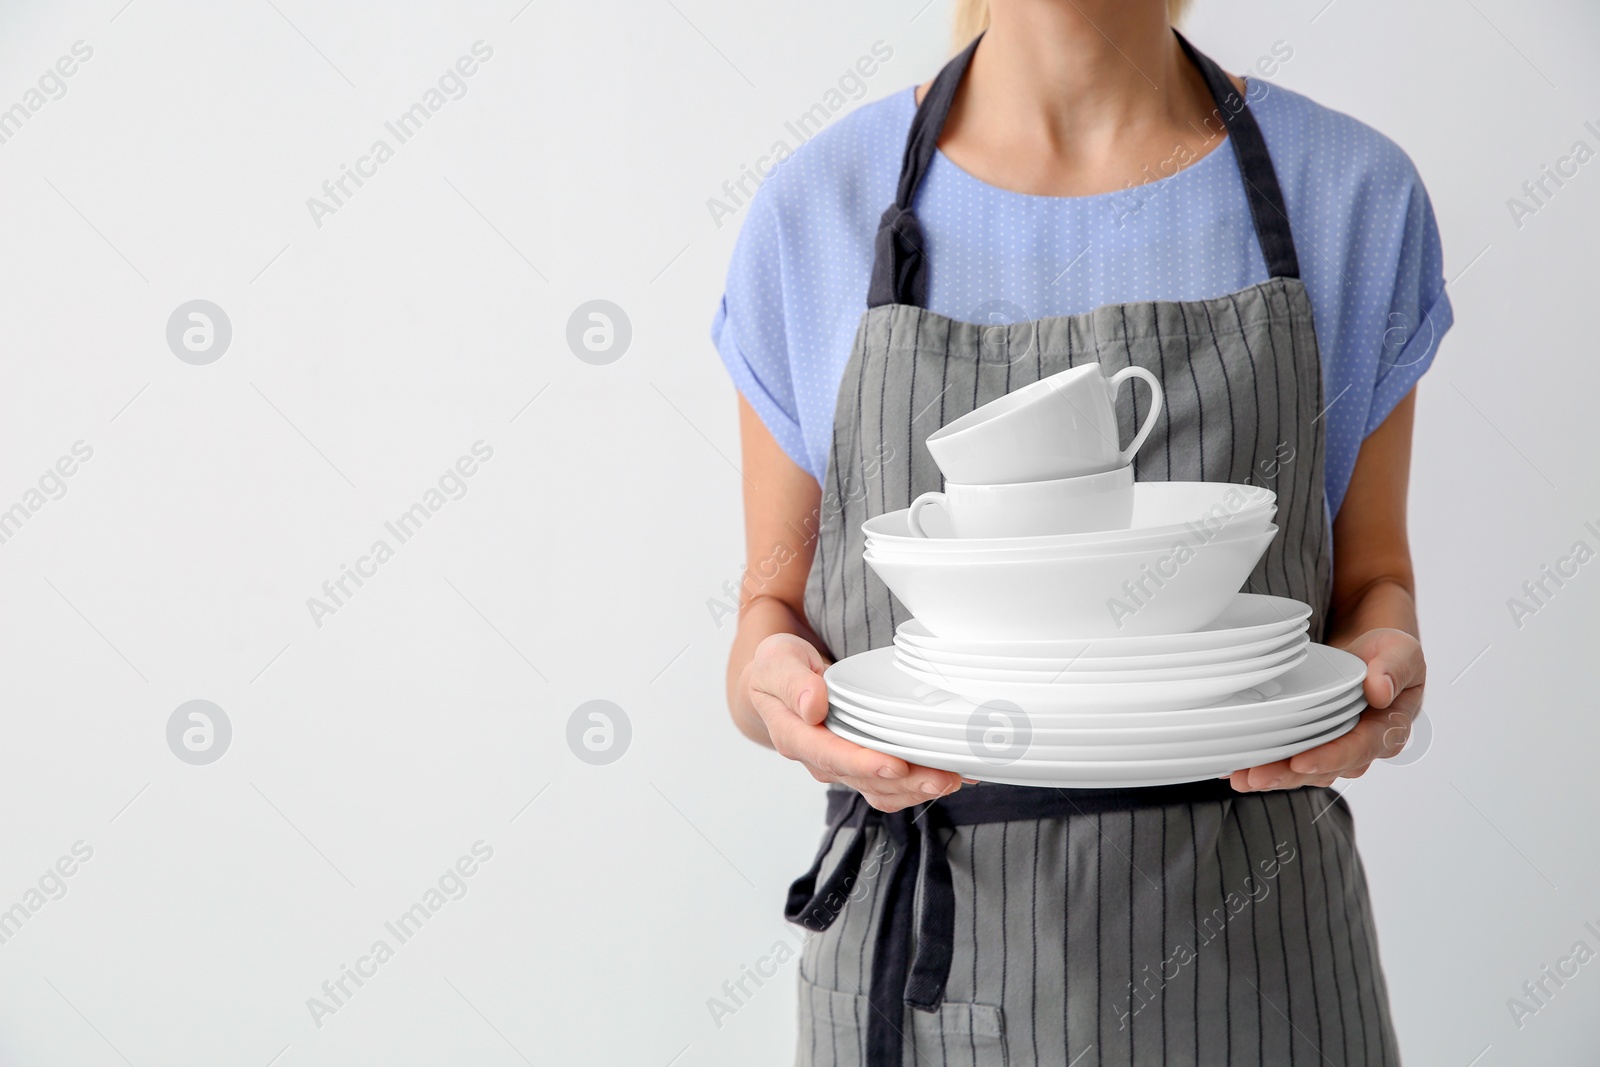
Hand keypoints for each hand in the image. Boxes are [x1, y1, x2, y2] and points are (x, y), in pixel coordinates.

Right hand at [747, 633, 965, 811]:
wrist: (781, 679)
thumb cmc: (779, 668)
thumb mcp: (775, 661)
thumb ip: (791, 682)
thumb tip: (812, 705)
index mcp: (795, 736)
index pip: (830, 756)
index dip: (864, 764)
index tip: (895, 765)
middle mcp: (819, 758)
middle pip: (865, 780)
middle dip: (906, 783)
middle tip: (942, 777)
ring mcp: (842, 763)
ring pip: (881, 789)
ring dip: (918, 788)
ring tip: (953, 778)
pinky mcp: (861, 761)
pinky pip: (891, 782)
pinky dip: (920, 782)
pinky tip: (950, 774)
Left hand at [1226, 628, 1425, 792]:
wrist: (1369, 653)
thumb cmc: (1386, 653)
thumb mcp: (1401, 651)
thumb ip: (1395, 668)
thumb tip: (1380, 691)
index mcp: (1388, 729)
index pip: (1359, 748)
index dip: (1331, 758)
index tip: (1302, 762)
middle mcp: (1360, 747)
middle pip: (1324, 769)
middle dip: (1288, 775)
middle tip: (1254, 776)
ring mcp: (1334, 747)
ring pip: (1303, 770)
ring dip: (1272, 775)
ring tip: (1240, 776)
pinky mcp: (1311, 742)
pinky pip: (1289, 758)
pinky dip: (1263, 763)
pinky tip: (1235, 767)